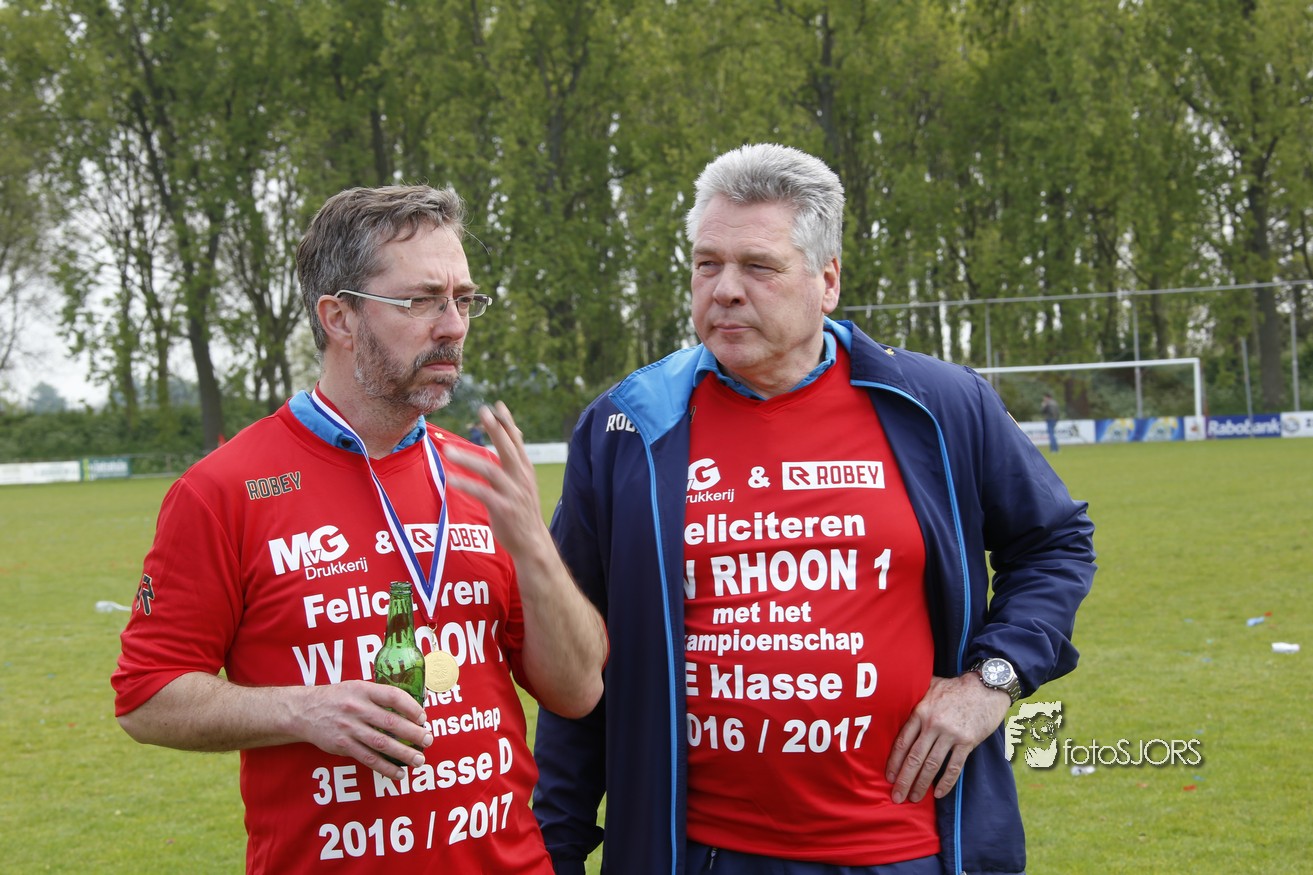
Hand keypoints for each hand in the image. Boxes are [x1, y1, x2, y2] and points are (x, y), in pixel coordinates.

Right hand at [292, 680, 432, 779]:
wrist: (305, 711)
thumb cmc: (338, 698)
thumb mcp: (357, 687)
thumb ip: (379, 695)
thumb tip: (411, 705)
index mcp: (363, 690)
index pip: (393, 696)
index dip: (411, 707)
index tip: (423, 717)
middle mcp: (357, 708)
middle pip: (390, 722)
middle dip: (413, 732)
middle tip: (428, 740)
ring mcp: (349, 729)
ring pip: (381, 743)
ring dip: (403, 753)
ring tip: (419, 760)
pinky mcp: (343, 746)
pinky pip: (368, 759)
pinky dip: (385, 768)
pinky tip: (399, 773)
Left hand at [443, 401, 548, 559]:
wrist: (532, 542)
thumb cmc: (522, 510)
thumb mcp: (523, 482)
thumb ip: (516, 460)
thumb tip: (513, 434)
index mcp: (525, 469)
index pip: (517, 441)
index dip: (507, 422)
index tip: (496, 405)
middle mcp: (521, 478)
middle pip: (507, 448)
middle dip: (495, 429)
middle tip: (483, 412)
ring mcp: (513, 493)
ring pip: (490, 470)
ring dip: (468, 459)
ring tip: (448, 451)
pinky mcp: (503, 509)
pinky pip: (482, 493)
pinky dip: (466, 485)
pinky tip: (451, 480)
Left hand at [885, 673, 1011, 803]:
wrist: (986, 687)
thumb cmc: (955, 687)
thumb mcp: (930, 685)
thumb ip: (914, 694)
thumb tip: (895, 695)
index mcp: (920, 712)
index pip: (902, 742)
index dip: (894, 762)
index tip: (889, 777)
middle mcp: (933, 724)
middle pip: (914, 757)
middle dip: (904, 780)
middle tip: (897, 797)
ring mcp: (951, 734)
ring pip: (932, 765)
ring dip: (921, 785)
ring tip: (914, 798)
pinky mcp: (967, 742)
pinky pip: (954, 767)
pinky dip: (946, 782)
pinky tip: (938, 794)